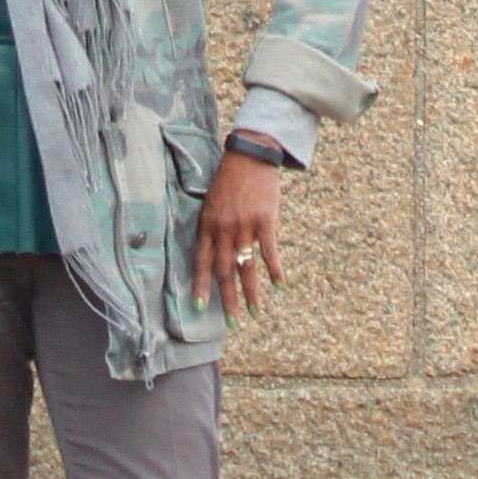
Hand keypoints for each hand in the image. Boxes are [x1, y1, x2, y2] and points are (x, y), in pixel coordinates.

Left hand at [195, 150, 285, 315]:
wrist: (250, 155)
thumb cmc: (229, 179)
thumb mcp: (211, 202)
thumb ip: (211, 229)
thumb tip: (212, 254)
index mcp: (207, 225)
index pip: (201, 262)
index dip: (200, 286)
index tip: (198, 308)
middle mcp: (224, 229)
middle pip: (223, 271)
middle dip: (227, 299)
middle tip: (232, 322)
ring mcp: (245, 226)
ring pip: (246, 267)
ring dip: (250, 293)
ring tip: (254, 314)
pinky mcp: (265, 220)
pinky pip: (268, 251)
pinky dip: (274, 270)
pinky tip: (279, 285)